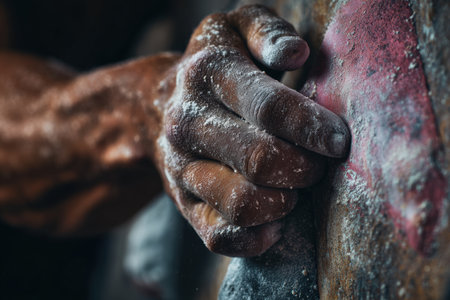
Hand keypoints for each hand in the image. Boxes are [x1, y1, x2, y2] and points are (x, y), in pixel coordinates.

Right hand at [151, 5, 349, 256]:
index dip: (311, 127)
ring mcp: (180, 167)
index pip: (267, 107)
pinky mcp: (183, 203)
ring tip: (296, 188)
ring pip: (242, 204)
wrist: (163, 106)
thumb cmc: (220, 67)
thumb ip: (268, 32)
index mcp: (207, 73)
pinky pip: (220, 236)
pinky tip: (277, 221)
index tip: (339, 142)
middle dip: (305, 168)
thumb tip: (297, 53)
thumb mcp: (238, 29)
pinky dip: (257, 238)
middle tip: (319, 164)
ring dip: (284, 201)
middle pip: (259, 160)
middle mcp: (187, 123)